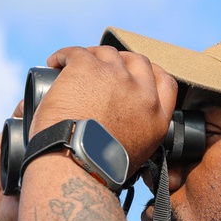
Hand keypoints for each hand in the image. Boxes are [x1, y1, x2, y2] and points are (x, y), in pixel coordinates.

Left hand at [29, 46, 177, 173]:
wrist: (75, 163)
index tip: (136, 74)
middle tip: (103, 67)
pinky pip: (76, 52)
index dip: (152, 73)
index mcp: (157, 118)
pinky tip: (55, 63)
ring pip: (107, 53)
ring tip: (73, 67)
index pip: (165, 83)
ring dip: (92, 56)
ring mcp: (116, 76)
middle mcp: (141, 94)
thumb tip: (120, 135)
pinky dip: (64, 55)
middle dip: (121, 60)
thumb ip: (137, 139)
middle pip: (137, 61)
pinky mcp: (87, 67)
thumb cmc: (96, 169)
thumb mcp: (133, 157)